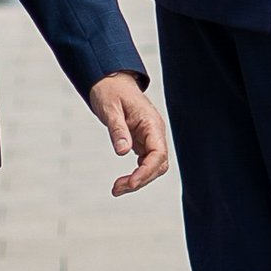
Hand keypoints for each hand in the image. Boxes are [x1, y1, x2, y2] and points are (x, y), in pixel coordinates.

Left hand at [88, 72, 168, 195]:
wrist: (112, 82)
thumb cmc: (111, 92)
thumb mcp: (111, 109)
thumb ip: (118, 130)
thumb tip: (122, 152)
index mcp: (151, 122)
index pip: (158, 153)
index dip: (146, 171)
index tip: (130, 183)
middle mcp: (155, 131)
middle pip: (159, 163)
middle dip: (141, 179)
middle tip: (116, 188)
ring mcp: (150, 136)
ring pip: (155, 165)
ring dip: (139, 180)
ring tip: (117, 188)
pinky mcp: (143, 140)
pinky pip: (147, 162)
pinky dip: (137, 174)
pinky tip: (124, 180)